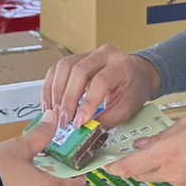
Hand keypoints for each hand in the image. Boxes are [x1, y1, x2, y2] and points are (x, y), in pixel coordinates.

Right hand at [42, 45, 160, 130]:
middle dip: (68, 99)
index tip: (79, 122)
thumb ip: (107, 119)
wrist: (135, 75)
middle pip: (78, 71)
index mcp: (121, 65)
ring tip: (56, 115)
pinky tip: (51, 106)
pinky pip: (56, 70)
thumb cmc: (132, 90)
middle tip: (64, 121)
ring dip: (56, 93)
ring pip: (64, 67)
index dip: (88, 103)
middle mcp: (103, 54)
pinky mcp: (75, 59)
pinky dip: (50, 89)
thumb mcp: (127, 109)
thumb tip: (86, 131)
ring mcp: (87, 54)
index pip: (100, 81)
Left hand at [106, 113, 185, 185]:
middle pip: (141, 175)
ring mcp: (185, 184)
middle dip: (133, 166)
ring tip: (167, 150)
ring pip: (158, 178)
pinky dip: (172, 170)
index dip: (114, 168)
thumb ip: (162, 136)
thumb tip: (141, 145)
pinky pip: (175, 180)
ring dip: (154, 167)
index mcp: (170, 153)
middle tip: (131, 153)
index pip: (131, 167)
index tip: (105, 165)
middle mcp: (174, 173)